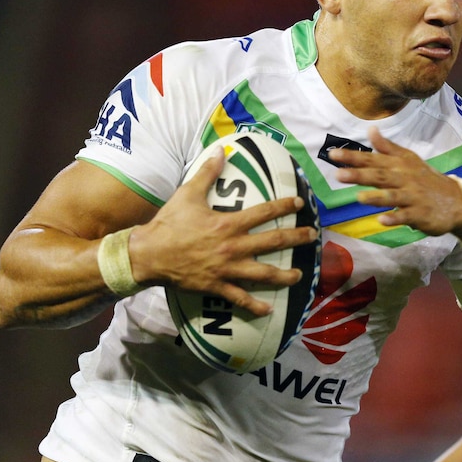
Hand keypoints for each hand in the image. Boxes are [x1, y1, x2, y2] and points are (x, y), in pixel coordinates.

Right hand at [131, 149, 318, 315]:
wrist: (148, 254)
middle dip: (296, 238)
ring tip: (300, 275)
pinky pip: (240, 298)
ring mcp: (227, 269)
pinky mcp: (217, 286)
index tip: (300, 204)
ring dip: (284, 276)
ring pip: (264, 274)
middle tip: (313, 236)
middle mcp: (233, 246)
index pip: (264, 212)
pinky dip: (255, 306)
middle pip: (273, 242)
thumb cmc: (168, 223)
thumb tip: (220, 151)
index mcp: (228, 223)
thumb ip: (207, 173)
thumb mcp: (187, 194)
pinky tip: (269, 310)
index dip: (284, 207)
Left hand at [331, 127, 461, 235]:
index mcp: (400, 165)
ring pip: (393, 196)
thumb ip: (388, 147)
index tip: (333, 155)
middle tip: (338, 175)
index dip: (353, 157)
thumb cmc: (427, 180)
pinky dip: (395, 218)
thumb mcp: (409, 160)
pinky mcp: (421, 214)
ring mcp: (413, 197)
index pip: (374, 159)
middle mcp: (405, 178)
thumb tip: (370, 129)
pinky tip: (382, 220)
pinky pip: (406, 216)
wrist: (457, 201)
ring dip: (377, 197)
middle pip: (380, 176)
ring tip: (359, 197)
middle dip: (360, 174)